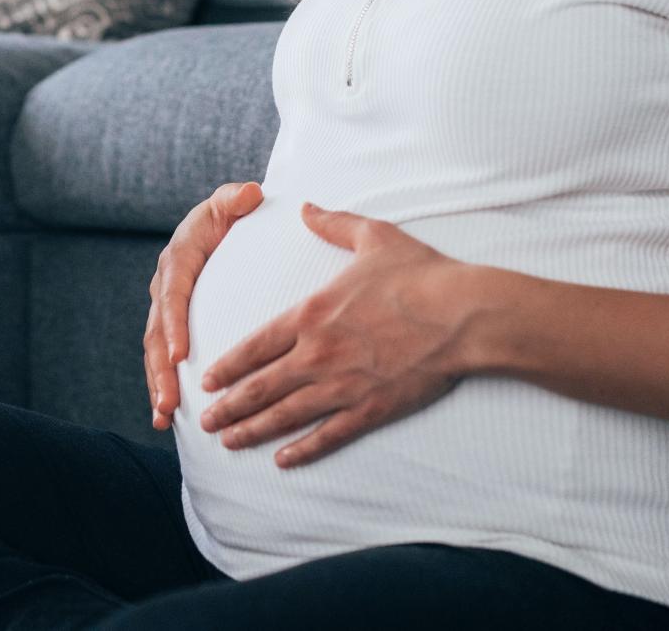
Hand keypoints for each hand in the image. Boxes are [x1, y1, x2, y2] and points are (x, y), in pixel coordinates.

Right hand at [145, 181, 263, 429]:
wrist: (224, 225)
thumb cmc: (232, 215)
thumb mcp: (233, 202)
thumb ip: (238, 198)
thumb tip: (251, 194)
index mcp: (179, 258)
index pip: (173, 293)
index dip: (173, 325)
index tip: (180, 354)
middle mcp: (166, 286)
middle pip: (156, 332)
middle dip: (160, 370)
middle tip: (169, 402)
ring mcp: (166, 309)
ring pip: (154, 352)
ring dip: (157, 385)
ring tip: (163, 417)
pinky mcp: (173, 327)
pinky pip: (163, 359)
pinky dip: (162, 387)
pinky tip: (166, 420)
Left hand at [194, 204, 475, 467]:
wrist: (464, 314)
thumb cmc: (421, 274)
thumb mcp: (373, 236)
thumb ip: (333, 223)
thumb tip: (305, 206)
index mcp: (312, 314)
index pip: (255, 346)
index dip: (227, 366)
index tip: (207, 380)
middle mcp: (318, 353)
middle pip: (260, 387)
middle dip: (228, 407)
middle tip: (205, 422)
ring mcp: (342, 385)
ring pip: (285, 415)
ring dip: (252, 430)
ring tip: (228, 442)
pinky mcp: (371, 408)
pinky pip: (328, 435)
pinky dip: (302, 450)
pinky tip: (283, 461)